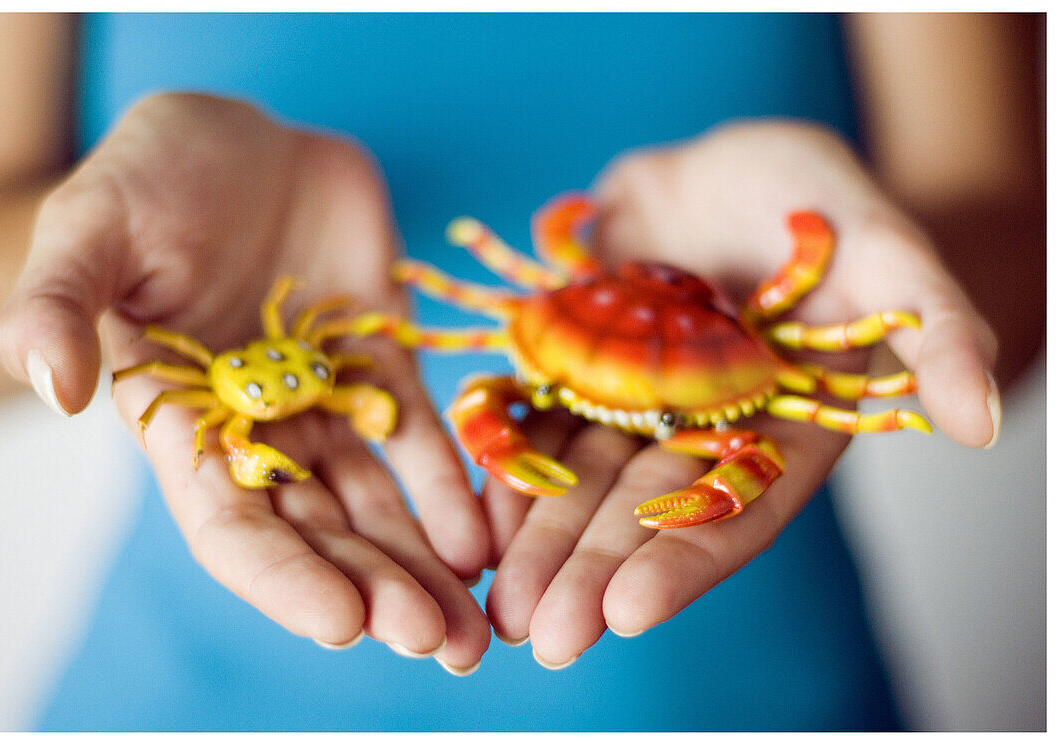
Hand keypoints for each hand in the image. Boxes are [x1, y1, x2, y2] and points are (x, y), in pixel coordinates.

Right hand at [0, 93, 489, 672]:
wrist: (243, 136)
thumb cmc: (152, 176)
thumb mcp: (91, 227)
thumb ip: (59, 305)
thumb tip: (51, 389)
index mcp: (184, 426)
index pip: (233, 527)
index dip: (286, 579)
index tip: (347, 623)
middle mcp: (261, 433)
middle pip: (321, 534)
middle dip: (377, 592)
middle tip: (438, 643)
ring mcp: (327, 404)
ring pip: (380, 505)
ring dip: (426, 566)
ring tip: (473, 627)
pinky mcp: (381, 368)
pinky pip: (424, 439)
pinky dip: (453, 488)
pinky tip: (488, 536)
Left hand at [483, 120, 998, 666]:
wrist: (728, 167)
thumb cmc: (820, 202)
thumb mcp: (889, 250)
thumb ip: (934, 330)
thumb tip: (979, 421)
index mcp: (773, 431)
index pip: (733, 510)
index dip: (683, 560)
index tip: (628, 613)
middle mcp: (693, 430)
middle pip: (637, 511)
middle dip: (587, 572)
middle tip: (538, 635)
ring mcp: (627, 398)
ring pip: (573, 476)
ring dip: (533, 538)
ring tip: (490, 599)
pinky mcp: (572, 359)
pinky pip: (529, 415)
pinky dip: (499, 459)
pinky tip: (466, 510)